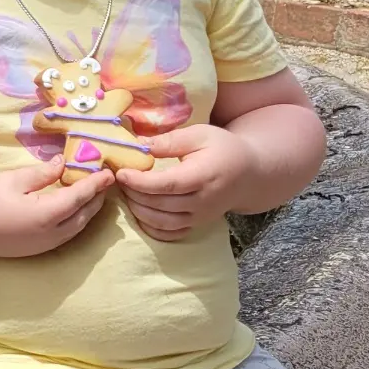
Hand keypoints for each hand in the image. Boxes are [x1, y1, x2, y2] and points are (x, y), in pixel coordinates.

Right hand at [0, 157, 113, 256]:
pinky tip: (74, 210)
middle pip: (85, 214)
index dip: (96, 184)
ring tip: (93, 194)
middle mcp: (53, 233)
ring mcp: (46, 244)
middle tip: (104, 181)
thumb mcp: (13, 180)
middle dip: (97, 197)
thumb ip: (42, 173)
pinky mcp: (39, 249)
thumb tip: (63, 164)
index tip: (109, 173)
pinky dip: (77, 220)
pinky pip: (68, 234)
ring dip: (89, 210)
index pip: (80, 196)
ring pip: (78, 227)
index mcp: (48, 214)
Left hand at [112, 123, 257, 241]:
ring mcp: (200, 217)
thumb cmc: (223, 149)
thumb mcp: (200, 135)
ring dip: (138, 210)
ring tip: (126, 192)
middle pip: (160, 204)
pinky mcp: (197, 225)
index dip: (140, 182)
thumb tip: (138, 145)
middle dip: (133, 193)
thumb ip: (170, 141)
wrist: (249, 174)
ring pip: (161, 222)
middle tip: (118, 179)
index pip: (166, 184)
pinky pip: (169, 234)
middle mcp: (202, 201)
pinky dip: (150, 227)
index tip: (121, 173)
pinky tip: (139, 212)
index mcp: (203, 176)